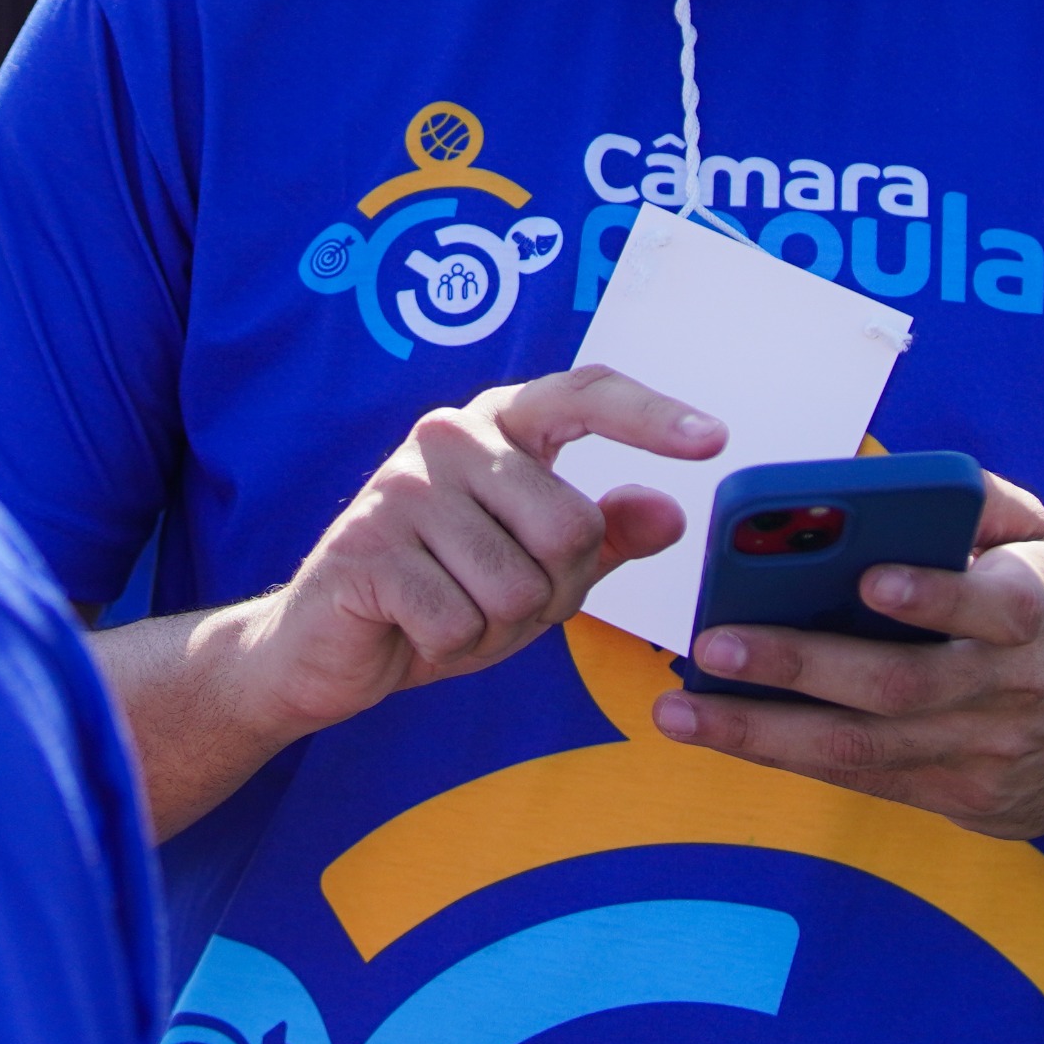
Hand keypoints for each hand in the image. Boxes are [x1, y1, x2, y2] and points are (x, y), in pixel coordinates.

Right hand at [224, 365, 718, 740]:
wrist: (326, 647)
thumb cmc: (443, 597)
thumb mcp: (540, 574)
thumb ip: (604, 540)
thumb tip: (671, 512)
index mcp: (500, 425)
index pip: (585, 395)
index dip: (651, 417)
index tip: (716, 439)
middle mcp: (451, 434)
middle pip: (568, 529)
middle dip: (545, 593)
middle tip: (486, 597)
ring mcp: (404, 484)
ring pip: (516, 587)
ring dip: (493, 628)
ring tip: (446, 611)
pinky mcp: (367, 544)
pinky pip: (459, 622)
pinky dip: (448, 648)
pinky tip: (410, 627)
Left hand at [651, 469, 1043, 839]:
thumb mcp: (1040, 542)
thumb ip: (978, 503)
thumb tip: (885, 480)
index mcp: (1040, 607)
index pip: (1000, 605)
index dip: (938, 596)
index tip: (873, 579)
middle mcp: (1016, 686)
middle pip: (903, 684)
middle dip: (803, 665)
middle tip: (715, 643)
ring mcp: (985, 753)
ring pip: (866, 747)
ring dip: (766, 731)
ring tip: (682, 710)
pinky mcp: (958, 800)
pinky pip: (861, 780)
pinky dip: (785, 757)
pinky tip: (721, 736)